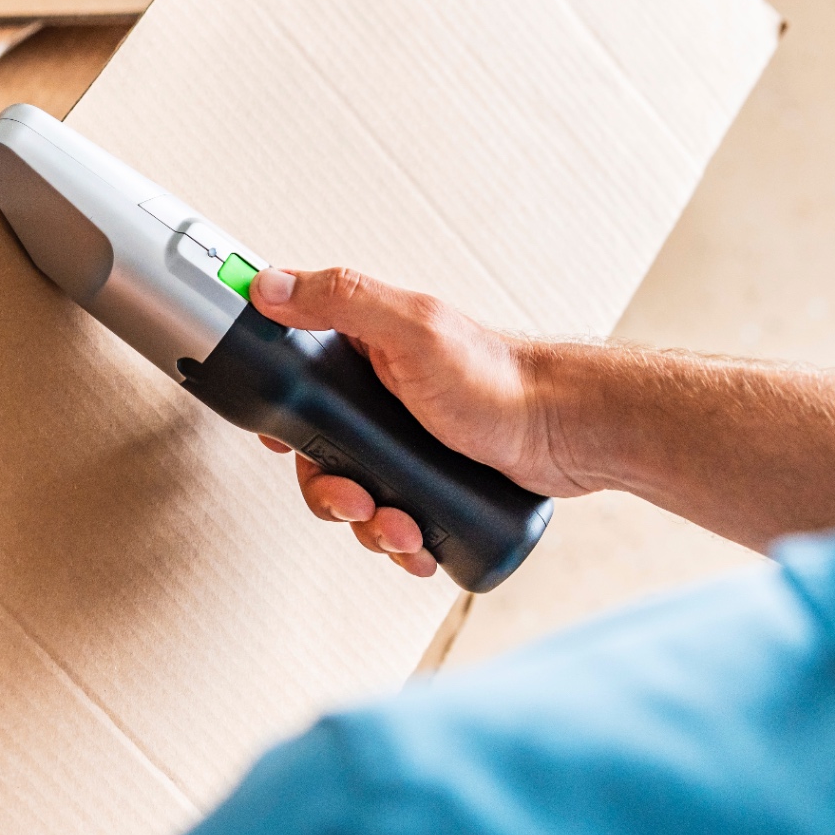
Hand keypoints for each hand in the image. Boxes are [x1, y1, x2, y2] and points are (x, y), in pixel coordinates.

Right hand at [249, 267, 586, 575]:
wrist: (567, 433)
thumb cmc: (499, 378)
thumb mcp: (411, 332)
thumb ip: (342, 300)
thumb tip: (267, 286)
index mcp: (360, 347)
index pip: (291, 366)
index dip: (274, 406)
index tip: (277, 439)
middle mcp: (374, 392)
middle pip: (313, 448)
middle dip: (326, 487)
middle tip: (354, 499)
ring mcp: (399, 439)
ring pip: (350, 490)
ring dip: (365, 523)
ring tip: (401, 530)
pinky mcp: (425, 479)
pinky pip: (388, 517)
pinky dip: (396, 540)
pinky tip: (416, 548)